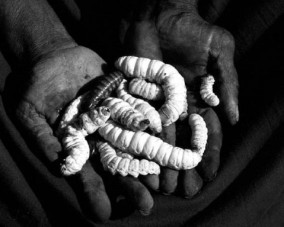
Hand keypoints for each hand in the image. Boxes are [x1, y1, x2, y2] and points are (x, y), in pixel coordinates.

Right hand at [5, 45, 155, 220]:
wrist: (52, 57)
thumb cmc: (35, 87)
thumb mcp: (30, 114)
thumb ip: (44, 140)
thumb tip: (59, 166)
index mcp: (77, 145)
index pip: (87, 173)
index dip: (94, 192)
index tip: (103, 213)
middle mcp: (99, 135)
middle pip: (116, 162)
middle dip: (130, 183)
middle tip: (146, 204)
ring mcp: (113, 117)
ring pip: (132, 140)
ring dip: (147, 158)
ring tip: (161, 178)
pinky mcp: (123, 96)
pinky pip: (138, 109)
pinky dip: (151, 121)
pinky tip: (166, 136)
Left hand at [119, 0, 225, 196]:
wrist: (160, 14)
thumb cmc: (193, 30)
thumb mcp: (220, 51)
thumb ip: (228, 82)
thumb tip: (234, 118)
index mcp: (201, 98)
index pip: (208, 132)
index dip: (209, 154)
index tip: (207, 175)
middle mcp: (180, 105)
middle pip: (184, 142)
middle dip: (185, 166)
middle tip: (185, 191)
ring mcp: (158, 103)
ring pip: (162, 139)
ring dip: (164, 162)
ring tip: (164, 187)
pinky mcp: (139, 96)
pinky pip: (141, 124)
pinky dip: (143, 143)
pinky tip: (143, 162)